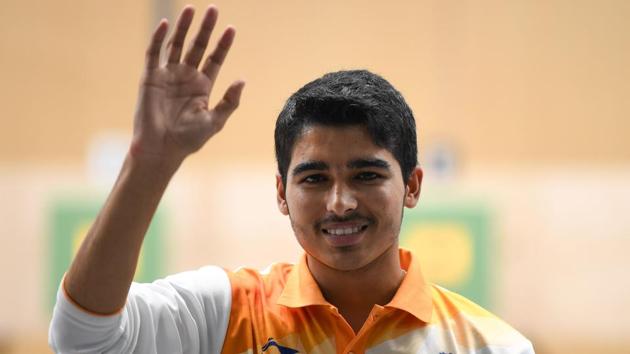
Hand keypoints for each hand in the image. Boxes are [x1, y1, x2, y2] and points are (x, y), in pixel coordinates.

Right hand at [131, 5, 244, 164]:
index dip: (223, 44)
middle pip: (197, 47)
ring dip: (183, 27)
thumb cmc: (189, 139)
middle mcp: (186, 77)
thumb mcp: (215, 121)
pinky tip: (165, 24)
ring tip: (192, 9)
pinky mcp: (150, 78)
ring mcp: (168, 76)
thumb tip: (243, 80)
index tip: (231, 29)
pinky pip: (154, 53)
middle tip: (213, 9)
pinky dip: (158, 38)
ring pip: (176, 45)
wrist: (162, 149)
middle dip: (205, 29)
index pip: (215, 59)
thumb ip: (229, 101)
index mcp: (202, 87)